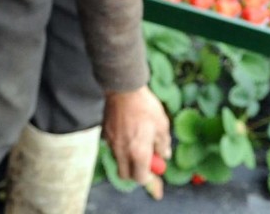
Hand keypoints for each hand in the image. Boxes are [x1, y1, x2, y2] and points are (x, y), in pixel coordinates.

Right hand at [103, 85, 170, 199]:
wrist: (123, 88)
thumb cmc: (145, 106)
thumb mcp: (162, 125)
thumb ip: (163, 144)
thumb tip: (164, 154)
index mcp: (138, 152)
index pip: (141, 178)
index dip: (149, 180)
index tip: (156, 178)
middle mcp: (122, 151)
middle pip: (125, 175)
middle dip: (135, 174)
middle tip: (145, 164)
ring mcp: (111, 142)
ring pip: (118, 161)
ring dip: (128, 160)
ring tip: (138, 144)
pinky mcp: (105, 132)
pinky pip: (113, 147)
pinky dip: (121, 147)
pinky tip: (128, 133)